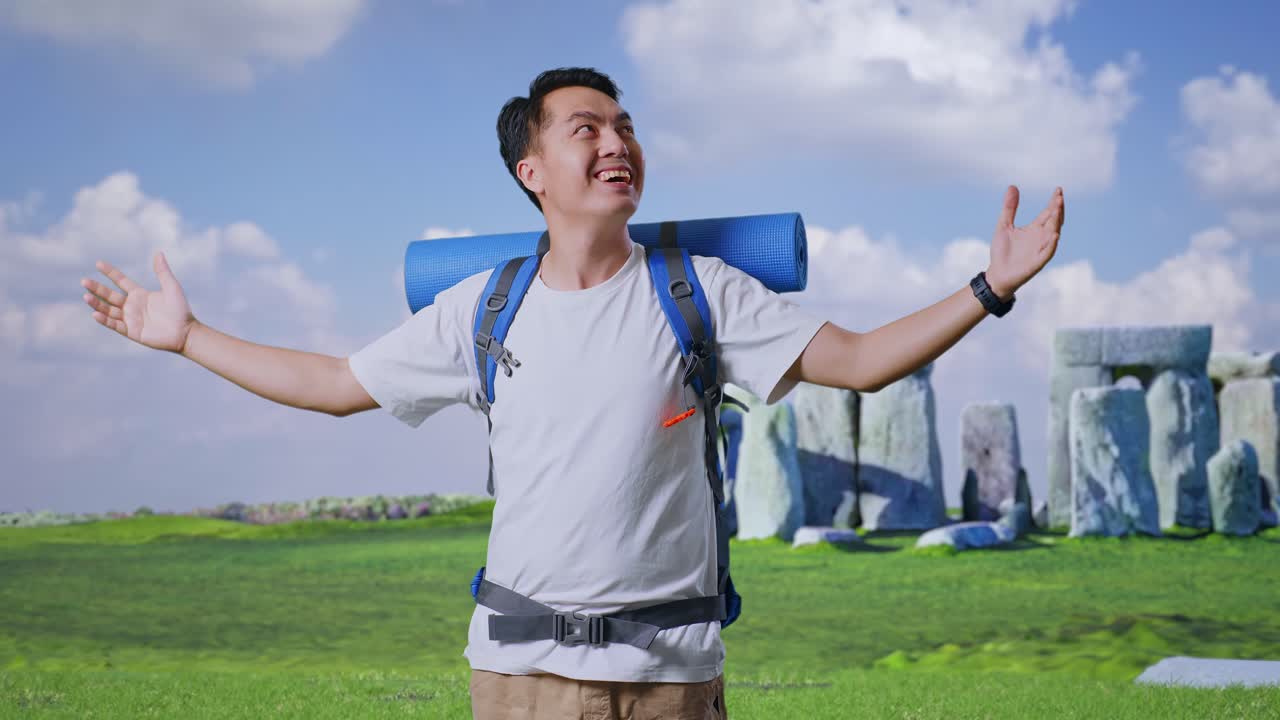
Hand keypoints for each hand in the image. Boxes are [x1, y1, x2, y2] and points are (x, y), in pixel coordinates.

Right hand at [80, 251, 196, 353]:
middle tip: (84, 281)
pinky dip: (104, 320)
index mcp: (140, 294)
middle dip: (97, 288)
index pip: (121, 281)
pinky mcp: (131, 331)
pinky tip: (95, 314)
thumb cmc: (181, 309)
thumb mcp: (172, 287)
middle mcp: (132, 306)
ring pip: (108, 310)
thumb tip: (158, 252)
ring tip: (86, 296)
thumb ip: (163, 272)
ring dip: (97, 304)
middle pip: (110, 295)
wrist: (186, 332)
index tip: (98, 263)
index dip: (110, 273)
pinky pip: (115, 325)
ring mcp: (130, 319)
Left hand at [985, 185, 1063, 300]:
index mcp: (1035, 228)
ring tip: (1057, 209)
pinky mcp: (1038, 262)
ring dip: (1056, 222)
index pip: (1048, 212)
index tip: (1058, 189)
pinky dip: (1051, 244)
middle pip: (1054, 221)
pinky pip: (1047, 252)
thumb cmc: (1002, 251)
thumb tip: (1012, 186)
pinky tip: (1054, 235)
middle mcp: (1041, 237)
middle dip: (1057, 209)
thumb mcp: (1003, 225)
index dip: (1054, 202)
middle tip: (1059, 197)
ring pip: (1053, 234)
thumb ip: (1009, 208)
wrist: (997, 274)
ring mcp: (1040, 249)